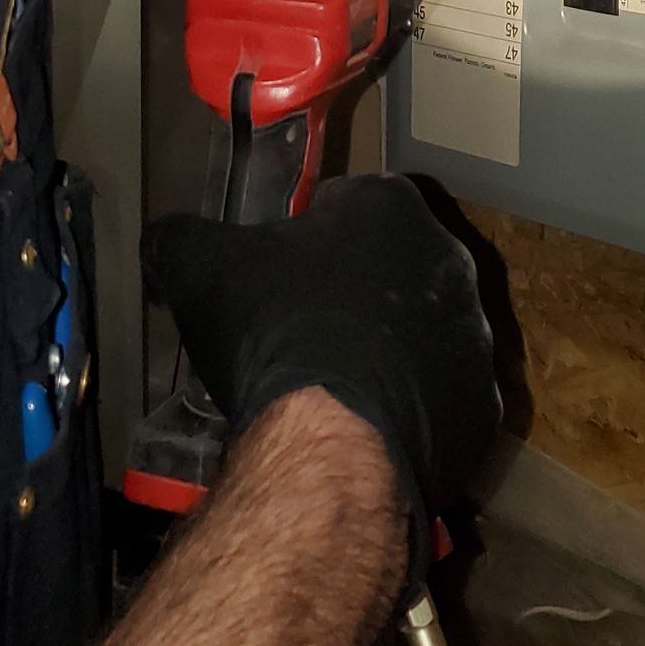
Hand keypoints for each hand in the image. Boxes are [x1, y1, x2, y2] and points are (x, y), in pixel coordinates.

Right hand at [140, 176, 500, 587]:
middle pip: (393, 266)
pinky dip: (409, 411)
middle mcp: (450, 262)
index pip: (348, 201)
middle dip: (353, 293)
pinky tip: (365, 431)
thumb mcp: (200, 265)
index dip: (308, 231)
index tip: (276, 268)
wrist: (338, 444)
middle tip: (301, 330)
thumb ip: (180, 238)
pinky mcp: (482, 409)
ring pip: (422, 335)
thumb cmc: (275, 329)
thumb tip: (162, 240)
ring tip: (331, 389)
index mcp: (391, 207)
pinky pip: (440, 401)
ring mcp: (474, 340)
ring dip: (385, 352)